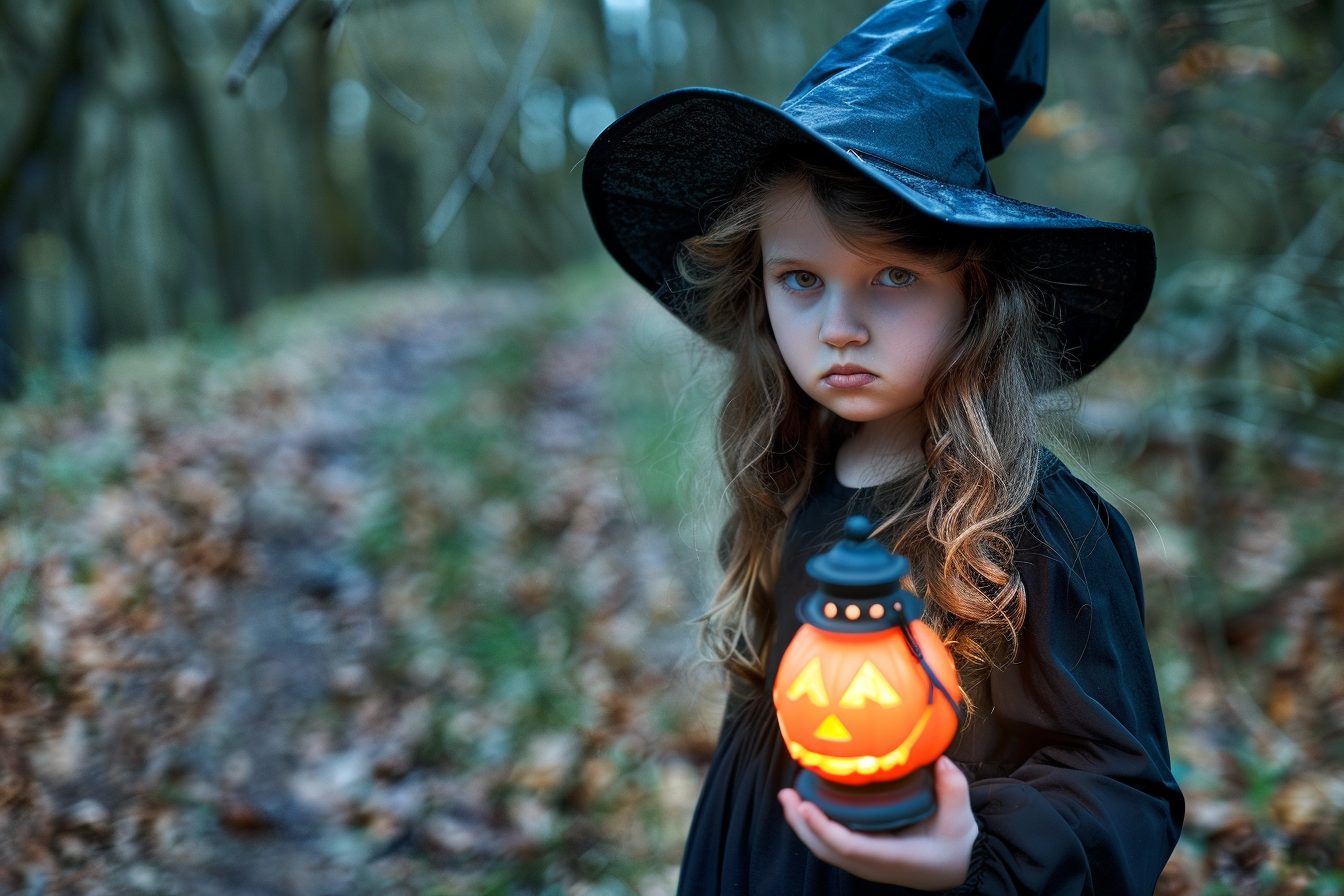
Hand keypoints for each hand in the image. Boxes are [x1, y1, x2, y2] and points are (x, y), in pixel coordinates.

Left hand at [778, 756, 977, 890]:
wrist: (960, 867)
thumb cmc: (957, 843)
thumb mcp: (960, 818)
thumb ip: (953, 789)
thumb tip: (939, 760)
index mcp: (895, 858)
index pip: (850, 847)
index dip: (823, 828)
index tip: (805, 805)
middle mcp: (875, 865)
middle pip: (827, 850)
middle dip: (802, 824)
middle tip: (786, 794)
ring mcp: (867, 863)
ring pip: (825, 850)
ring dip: (803, 825)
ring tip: (788, 796)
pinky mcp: (865, 856)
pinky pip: (833, 845)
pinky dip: (815, 826)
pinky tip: (806, 805)